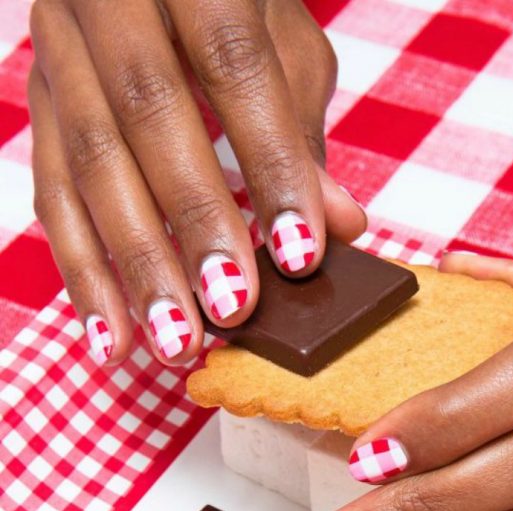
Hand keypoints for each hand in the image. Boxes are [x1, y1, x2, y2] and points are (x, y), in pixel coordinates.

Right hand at [28, 0, 364, 364]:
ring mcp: (61, 49)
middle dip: (193, 225)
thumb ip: (303, 130)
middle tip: (232, 310)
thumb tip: (338, 225)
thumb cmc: (234, 7)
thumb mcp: (284, 46)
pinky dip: (83, 271)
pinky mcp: (39, 101)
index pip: (234, 66)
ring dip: (131, 266)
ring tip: (173, 340)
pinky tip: (113, 331)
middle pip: (147, 117)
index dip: (271, 164)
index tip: (300, 255)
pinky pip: (51, 193)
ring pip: (87, 164)